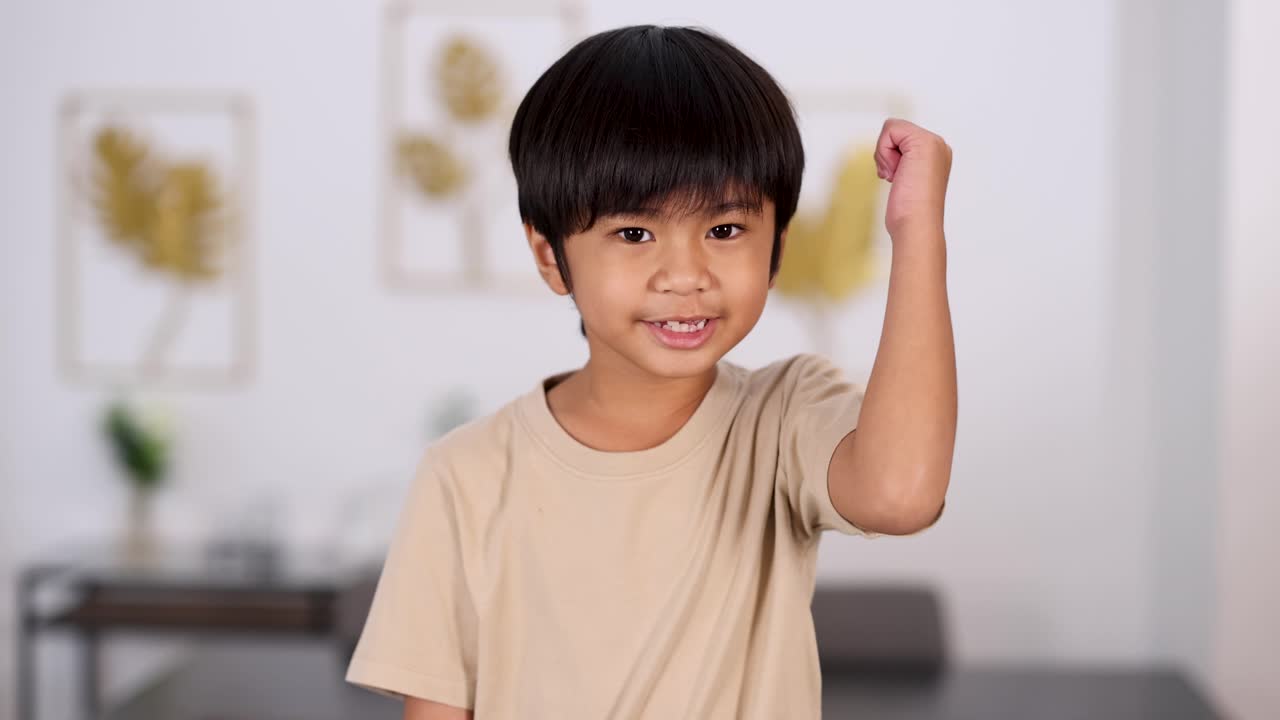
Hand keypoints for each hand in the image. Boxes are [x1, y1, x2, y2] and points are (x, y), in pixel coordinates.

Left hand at [874, 118, 952, 238]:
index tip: (899, 178)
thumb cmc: (909, 214)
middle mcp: (938, 145)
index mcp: (937, 154)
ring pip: (892, 129)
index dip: (890, 157)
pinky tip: (895, 174)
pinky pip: (890, 129)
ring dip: (885, 156)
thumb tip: (892, 162)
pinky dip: (884, 152)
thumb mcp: (904, 182)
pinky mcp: (923, 142)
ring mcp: (933, 143)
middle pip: (895, 131)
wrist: (917, 226)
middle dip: (887, 155)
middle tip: (898, 178)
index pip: (900, 137)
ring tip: (899, 178)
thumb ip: (902, 165)